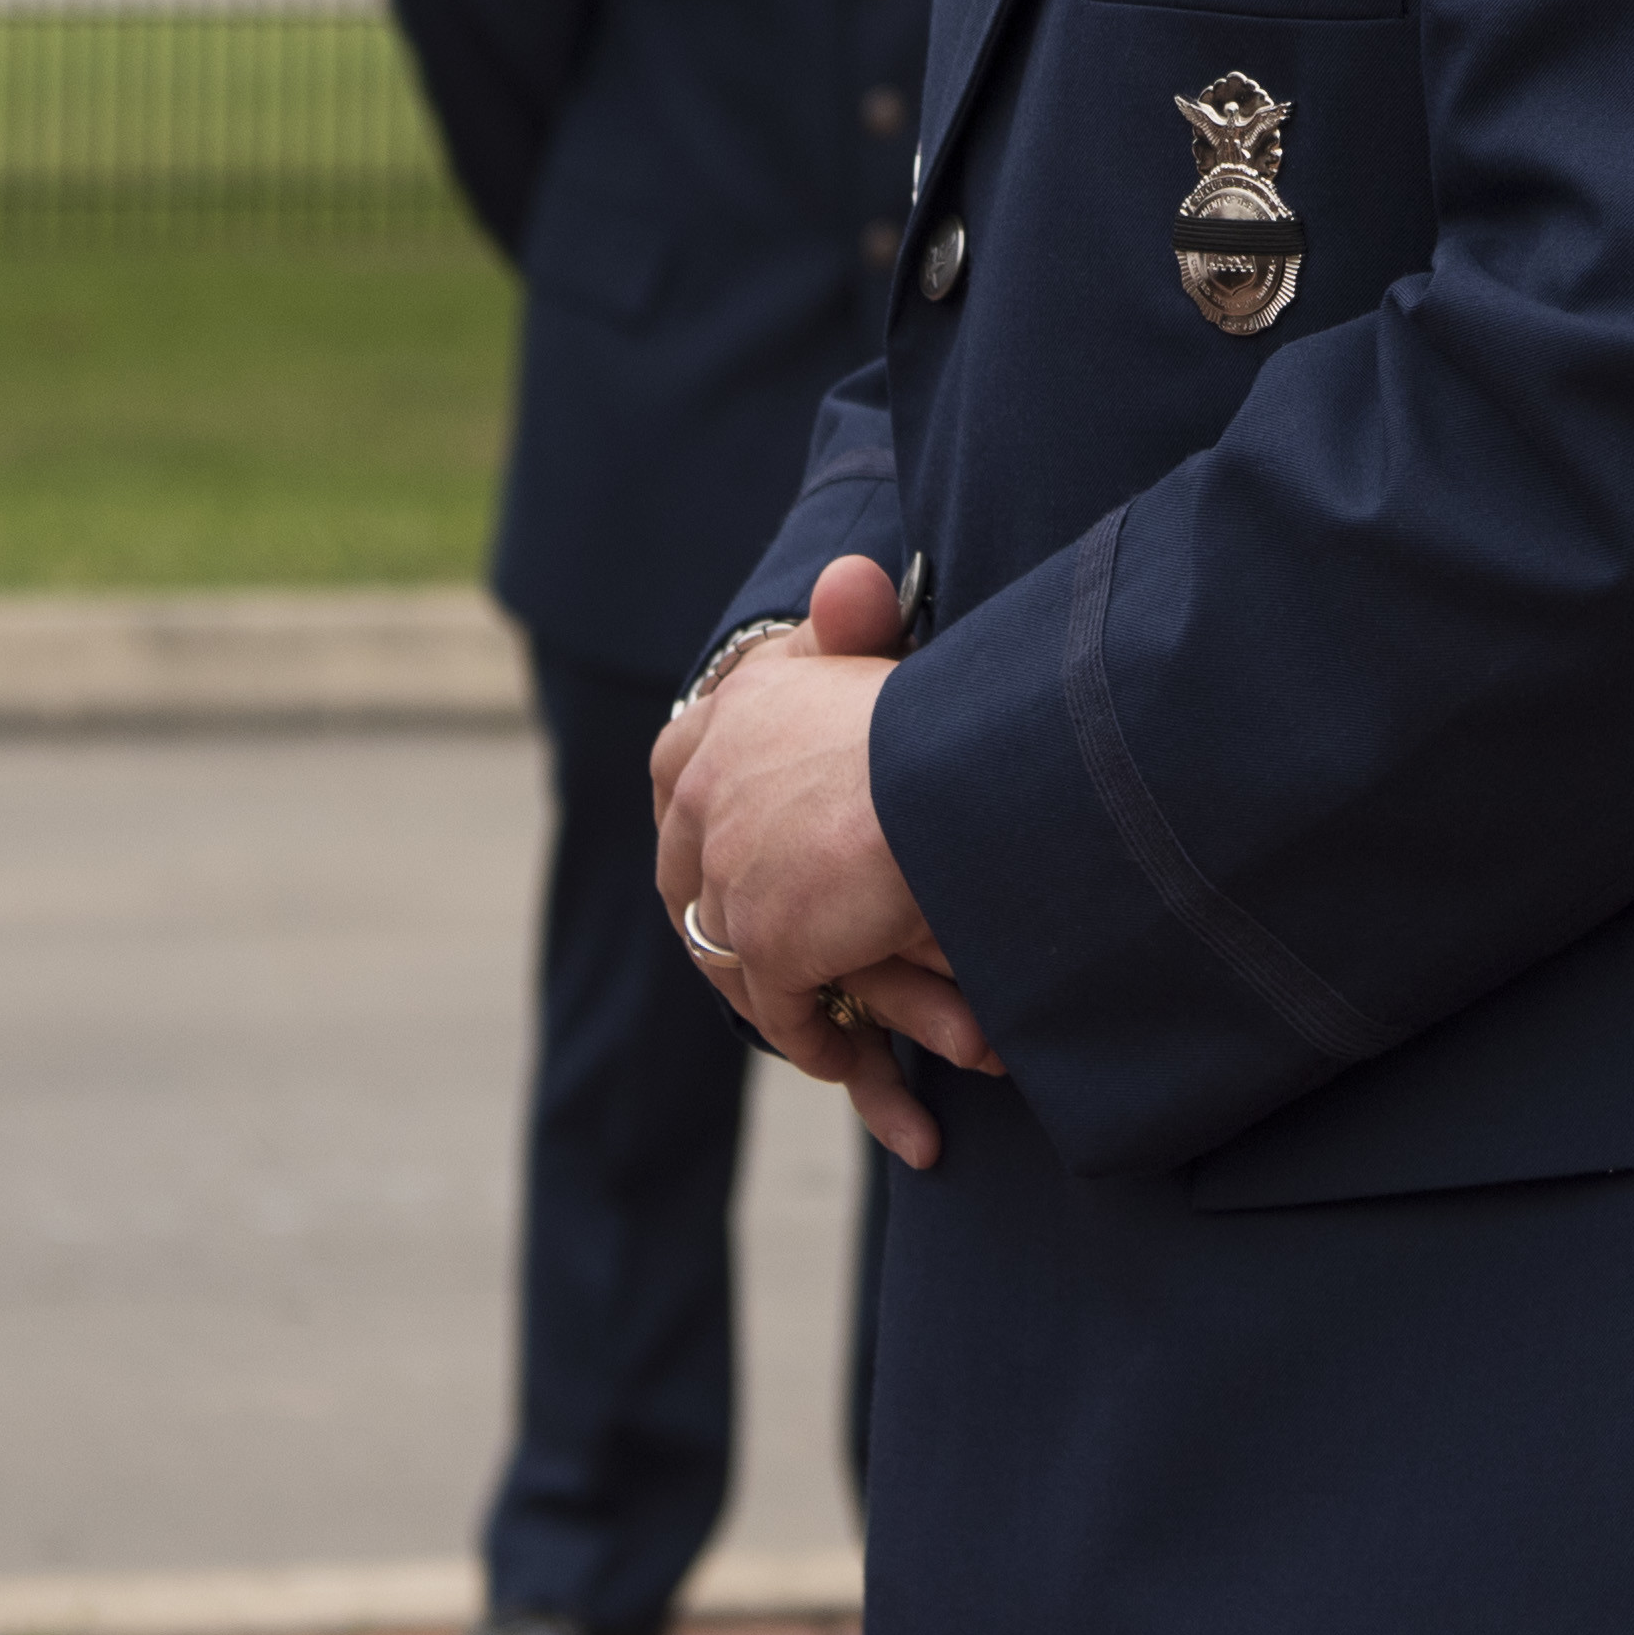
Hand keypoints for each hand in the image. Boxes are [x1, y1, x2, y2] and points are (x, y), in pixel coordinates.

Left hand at [650, 555, 1002, 1166]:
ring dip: (767, 986)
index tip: (707, 844)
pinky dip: (813, 1039)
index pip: (677, 765)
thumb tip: (847, 579)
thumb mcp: (887, 649)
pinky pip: (780, 1009)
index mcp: (733, 711)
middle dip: (712, 915)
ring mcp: (730, 873)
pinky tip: (842, 1055)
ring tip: (803, 1011)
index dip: (690, 813)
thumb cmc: (948, 704)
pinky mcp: (766, 942)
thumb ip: (856, 624)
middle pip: (686, 869)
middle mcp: (708, 789)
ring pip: (727, 948)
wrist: (957, 771)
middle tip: (750, 952)